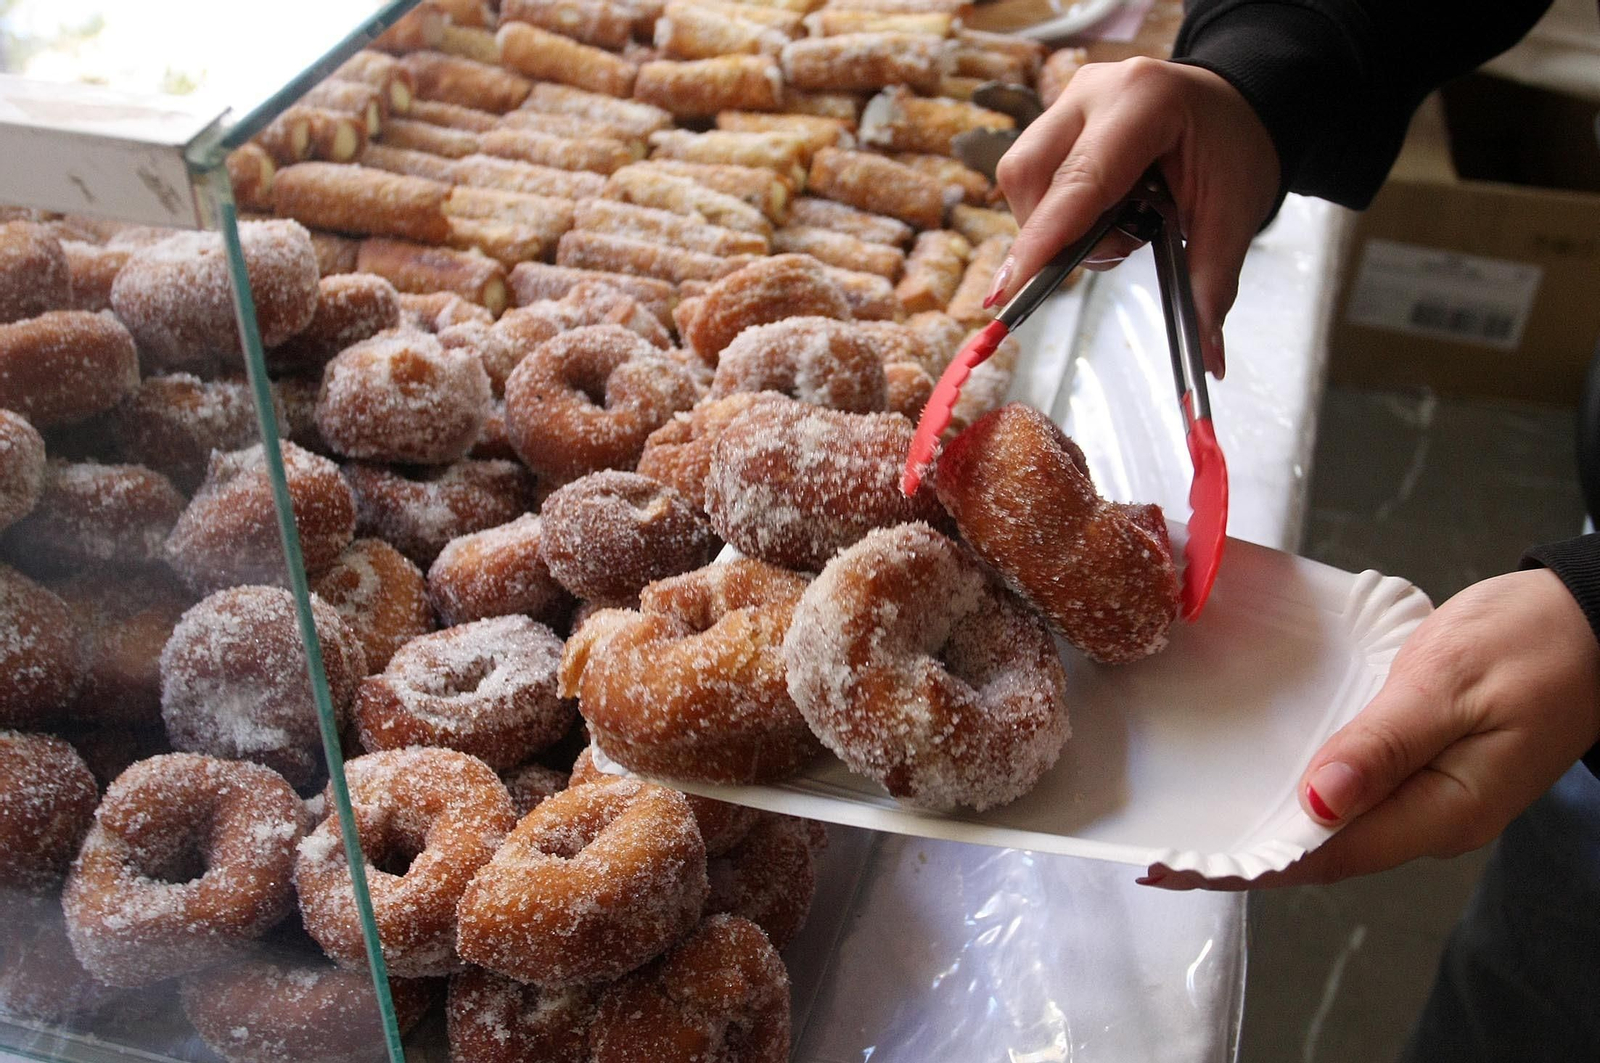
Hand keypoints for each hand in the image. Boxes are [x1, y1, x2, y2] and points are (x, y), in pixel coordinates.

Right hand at [990, 59, 1280, 375]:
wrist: (1237, 105)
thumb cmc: (1236, 148)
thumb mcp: (1234, 215)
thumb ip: (1211, 282)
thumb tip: (1207, 358)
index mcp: (1143, 101)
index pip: (1077, 181)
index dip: (1041, 240)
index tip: (1008, 292)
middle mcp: (1093, 91)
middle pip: (1029, 176)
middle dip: (1055, 235)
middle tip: (1120, 247)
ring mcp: (1069, 100)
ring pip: (1022, 178)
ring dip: (1056, 225)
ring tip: (1120, 226)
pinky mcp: (1057, 117)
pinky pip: (1031, 174)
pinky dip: (1058, 210)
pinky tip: (1102, 209)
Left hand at [1142, 569, 1599, 888]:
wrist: (1593, 621)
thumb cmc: (1530, 645)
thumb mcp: (1447, 686)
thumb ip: (1381, 745)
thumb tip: (1316, 804)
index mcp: (1442, 811)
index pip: (1326, 855)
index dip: (1251, 864)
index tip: (1182, 866)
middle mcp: (1432, 817)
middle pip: (1322, 851)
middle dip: (1246, 856)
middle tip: (1166, 856)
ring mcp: (1430, 795)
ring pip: (1334, 825)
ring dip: (1269, 828)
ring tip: (1197, 829)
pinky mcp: (1424, 765)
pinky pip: (1351, 792)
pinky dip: (1302, 793)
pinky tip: (1262, 783)